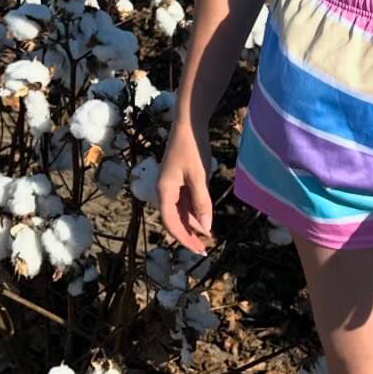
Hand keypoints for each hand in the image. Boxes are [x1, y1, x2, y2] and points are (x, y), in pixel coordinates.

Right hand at [157, 123, 215, 255]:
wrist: (189, 124)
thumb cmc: (192, 148)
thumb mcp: (199, 177)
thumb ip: (202, 202)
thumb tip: (205, 228)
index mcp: (164, 191)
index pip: (170, 222)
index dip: (183, 238)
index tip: (197, 248)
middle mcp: (165, 191)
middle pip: (174, 219)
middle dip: (188, 234)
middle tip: (204, 248)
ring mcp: (172, 186)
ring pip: (180, 211)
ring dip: (192, 224)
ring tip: (207, 235)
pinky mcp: (179, 181)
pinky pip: (185, 202)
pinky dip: (194, 211)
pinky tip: (205, 217)